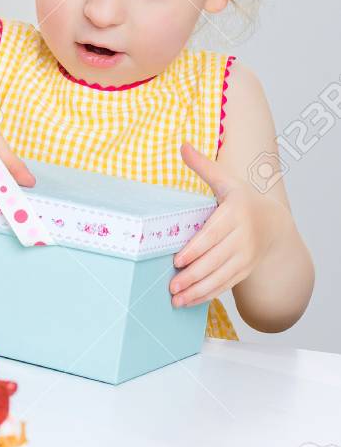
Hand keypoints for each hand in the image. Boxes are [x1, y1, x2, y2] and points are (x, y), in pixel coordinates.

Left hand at [169, 141, 283, 306]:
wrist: (274, 224)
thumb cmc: (243, 199)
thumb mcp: (226, 180)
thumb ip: (203, 166)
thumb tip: (182, 145)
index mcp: (236, 213)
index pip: (213, 234)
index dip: (195, 249)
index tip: (177, 260)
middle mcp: (243, 237)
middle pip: (215, 259)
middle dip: (193, 275)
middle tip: (172, 285)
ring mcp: (246, 256)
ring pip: (220, 276)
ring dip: (198, 290)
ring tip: (177, 299)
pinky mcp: (245, 270)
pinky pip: (225, 285)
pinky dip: (208, 294)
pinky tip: (190, 301)